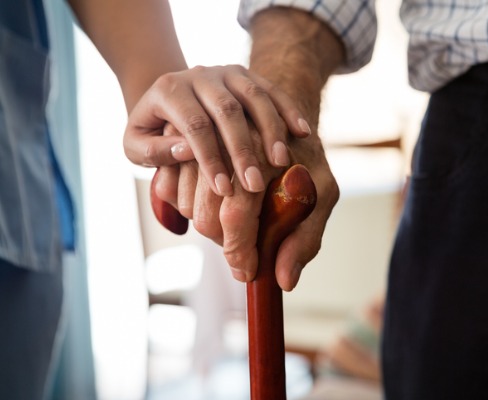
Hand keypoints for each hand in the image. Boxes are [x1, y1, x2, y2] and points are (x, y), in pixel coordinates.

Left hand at [123, 64, 311, 195]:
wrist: (167, 98)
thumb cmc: (152, 129)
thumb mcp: (135, 144)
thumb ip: (154, 151)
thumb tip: (184, 151)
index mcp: (170, 90)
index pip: (194, 125)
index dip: (210, 159)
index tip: (224, 190)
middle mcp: (200, 75)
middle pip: (227, 110)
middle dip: (243, 150)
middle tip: (255, 184)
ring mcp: (227, 72)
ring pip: (255, 96)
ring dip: (271, 129)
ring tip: (281, 161)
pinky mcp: (247, 74)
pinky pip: (272, 89)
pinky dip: (288, 109)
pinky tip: (302, 132)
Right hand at [154, 121, 338, 290]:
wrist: (284, 121)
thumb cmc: (307, 161)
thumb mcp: (323, 194)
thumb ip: (306, 238)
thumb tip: (284, 280)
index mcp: (263, 156)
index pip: (237, 214)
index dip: (239, 251)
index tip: (247, 273)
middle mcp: (226, 145)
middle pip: (206, 216)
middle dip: (225, 242)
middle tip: (247, 244)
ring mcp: (201, 143)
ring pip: (185, 206)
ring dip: (206, 225)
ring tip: (236, 219)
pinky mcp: (184, 143)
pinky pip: (168, 189)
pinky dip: (185, 206)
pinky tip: (213, 203)